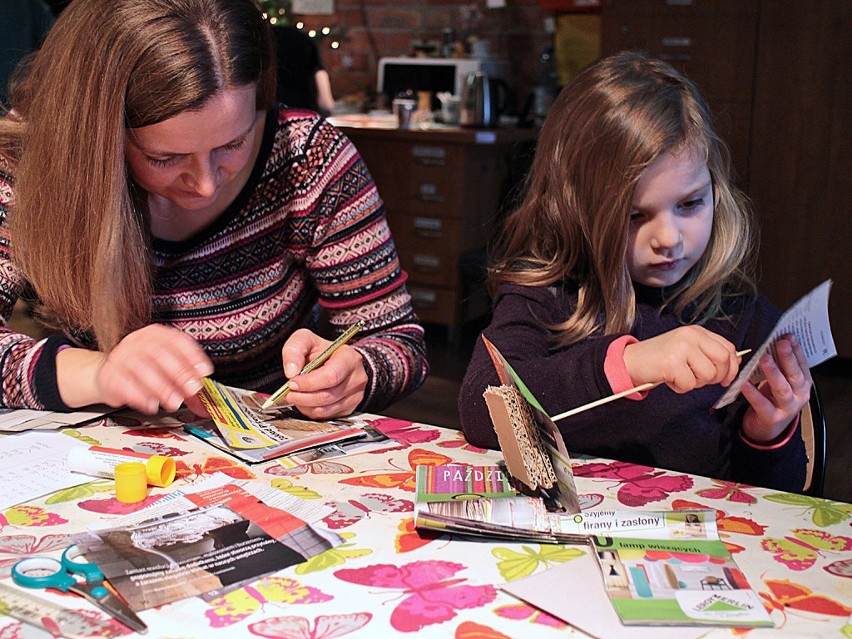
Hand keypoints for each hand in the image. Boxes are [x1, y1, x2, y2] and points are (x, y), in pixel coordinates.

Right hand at [57, 324, 213, 413]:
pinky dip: (141, 396)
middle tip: (192, 389)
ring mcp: (121, 357)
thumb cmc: (144, 370)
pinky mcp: (109, 375)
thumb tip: (206, 403)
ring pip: (142, 369)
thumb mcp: (167, 370)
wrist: (109, 374)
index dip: (192, 355)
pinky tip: (152, 405)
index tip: (204, 371)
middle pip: (160, 353)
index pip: (176, 340)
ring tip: (174, 402)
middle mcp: (137, 342)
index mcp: (155, 334)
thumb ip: (186, 382)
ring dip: (162, 388)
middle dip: (180, 373)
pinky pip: (124, 384)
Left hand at [279, 328, 367, 418]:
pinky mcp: (349, 408)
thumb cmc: (322, 351)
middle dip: (302, 396)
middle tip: (289, 391)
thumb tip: (291, 371)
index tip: (292, 382)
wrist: (337, 361)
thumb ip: (294, 349)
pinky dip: (311, 411)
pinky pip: (326, 416)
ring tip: (296, 395)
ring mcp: (355, 395)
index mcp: (348, 358)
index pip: (330, 376)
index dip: (308, 383)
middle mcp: (356, 378)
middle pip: (327, 396)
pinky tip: (306, 400)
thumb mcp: (306, 340)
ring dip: (304, 405)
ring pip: (325, 409)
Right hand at [622, 325, 741, 392]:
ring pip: (708, 374)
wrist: (630, 360)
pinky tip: (670, 379)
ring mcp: (681, 348)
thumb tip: (733, 364)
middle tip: (700, 380)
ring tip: (680, 377)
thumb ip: (707, 353)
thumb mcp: (686, 349)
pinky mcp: (672, 362)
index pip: (728, 348)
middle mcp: (691, 336)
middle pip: (723, 360)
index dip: (732, 367)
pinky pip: (689, 384)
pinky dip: (680, 388)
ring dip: (695, 383)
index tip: (726, 379)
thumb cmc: (659, 358)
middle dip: (716, 376)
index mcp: (696, 332)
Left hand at [741, 334, 811, 442]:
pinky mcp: (771, 417)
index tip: (788, 336)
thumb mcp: (781, 382)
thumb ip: (780, 366)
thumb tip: (773, 342)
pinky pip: (761, 403)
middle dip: (788, 358)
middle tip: (781, 343)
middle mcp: (798, 395)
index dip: (796, 350)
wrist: (767, 429)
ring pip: (781, 389)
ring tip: (765, 359)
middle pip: (794, 375)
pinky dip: (753, 393)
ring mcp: (786, 407)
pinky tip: (745, 383)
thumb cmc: (773, 400)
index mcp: (802, 384)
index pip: (802, 364)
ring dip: (773, 373)